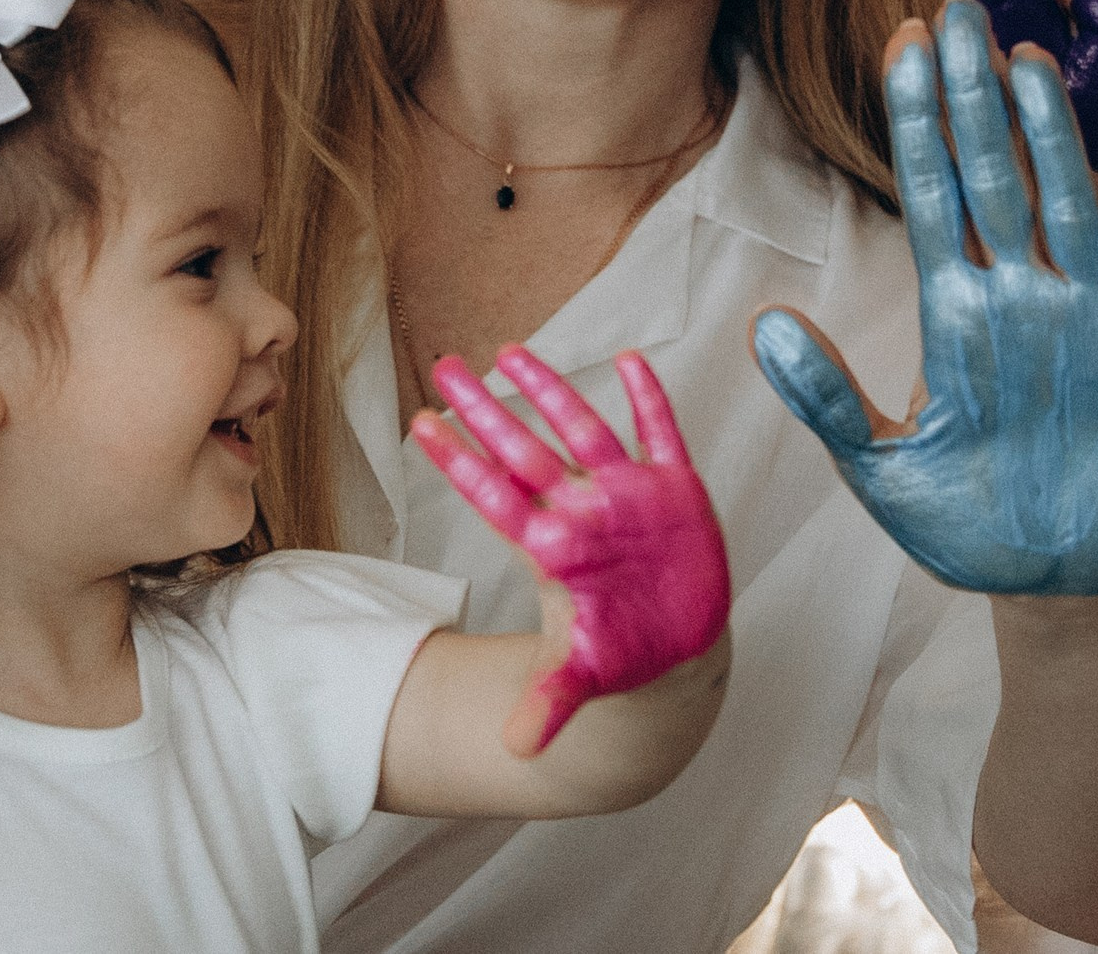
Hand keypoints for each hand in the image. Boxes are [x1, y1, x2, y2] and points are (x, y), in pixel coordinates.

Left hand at [413, 346, 729, 755]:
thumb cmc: (621, 657)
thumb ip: (553, 700)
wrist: (676, 651)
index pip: (496, 496)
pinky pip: (661, 435)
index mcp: (555, 551)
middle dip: (486, 408)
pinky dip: (650, 400)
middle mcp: (584, 512)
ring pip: (584, 428)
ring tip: (510, 350)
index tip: (421, 424)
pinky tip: (632, 361)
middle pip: (526, 450)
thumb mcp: (586, 679)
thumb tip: (516, 747)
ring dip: (551, 390)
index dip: (460, 460)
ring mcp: (628, 496)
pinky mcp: (675, 492)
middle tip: (443, 364)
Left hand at [751, 0, 1097, 596]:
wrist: (1056, 583)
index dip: (917, 119)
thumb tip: (764, 324)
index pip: (932, 192)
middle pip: (994, 174)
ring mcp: (1088, 318)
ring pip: (1065, 201)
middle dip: (972, 93)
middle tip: (954, 8)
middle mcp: (1022, 297)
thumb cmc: (966, 524)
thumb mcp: (882, 464)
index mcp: (958, 311)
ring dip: (1047, 131)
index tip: (899, 42)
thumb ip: (826, 396)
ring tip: (1023, 56)